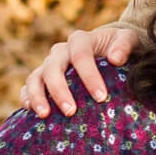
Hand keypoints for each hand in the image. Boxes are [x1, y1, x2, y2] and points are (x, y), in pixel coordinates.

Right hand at [19, 26, 135, 117]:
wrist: (109, 50)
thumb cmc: (119, 47)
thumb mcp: (129, 40)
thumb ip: (124, 45)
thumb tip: (115, 59)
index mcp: (80, 40)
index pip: (80, 56)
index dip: (89, 76)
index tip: (101, 97)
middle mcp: (60, 52)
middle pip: (52, 68)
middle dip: (59, 90)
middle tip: (71, 111)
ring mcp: (48, 65)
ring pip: (35, 77)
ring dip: (37, 96)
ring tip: (45, 115)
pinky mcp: (42, 78)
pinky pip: (27, 87)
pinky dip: (26, 98)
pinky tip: (33, 113)